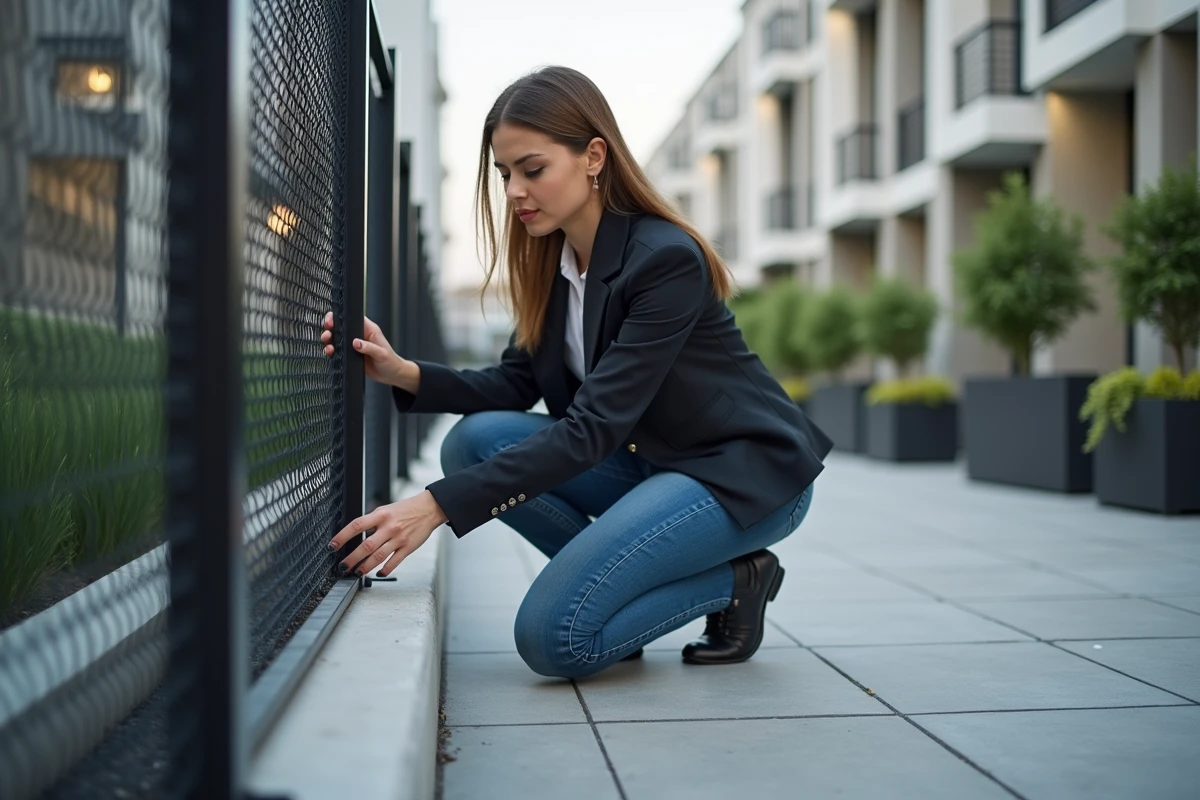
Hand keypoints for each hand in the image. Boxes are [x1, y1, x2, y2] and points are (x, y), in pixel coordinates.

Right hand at [320, 311, 406, 386]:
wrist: (391, 375)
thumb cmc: (391, 362)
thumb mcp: (382, 354)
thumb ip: (369, 348)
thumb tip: (356, 343)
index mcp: (368, 329)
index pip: (352, 318)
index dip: (340, 317)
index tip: (332, 321)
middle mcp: (359, 335)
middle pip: (341, 326)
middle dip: (330, 328)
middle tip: (327, 334)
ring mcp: (354, 345)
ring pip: (337, 338)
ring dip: (329, 340)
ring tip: (328, 345)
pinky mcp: (350, 354)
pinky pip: (338, 350)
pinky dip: (331, 351)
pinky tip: (330, 353)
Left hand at [328, 491, 448, 577]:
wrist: (429, 508)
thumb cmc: (405, 509)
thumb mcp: (385, 510)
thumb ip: (372, 522)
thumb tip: (355, 535)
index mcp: (380, 515)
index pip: (356, 526)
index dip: (342, 536)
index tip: (333, 546)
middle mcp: (389, 527)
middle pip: (366, 545)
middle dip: (352, 558)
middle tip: (343, 566)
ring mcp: (399, 538)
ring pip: (378, 556)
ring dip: (365, 567)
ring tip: (357, 572)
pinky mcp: (408, 547)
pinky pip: (394, 561)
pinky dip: (385, 569)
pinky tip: (379, 573)